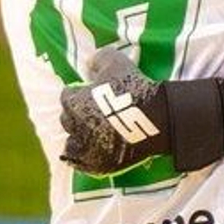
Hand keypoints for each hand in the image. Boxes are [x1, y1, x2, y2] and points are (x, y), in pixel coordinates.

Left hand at [59, 45, 171, 174]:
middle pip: (67, 119)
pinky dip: (83, 159)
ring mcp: (88, 148)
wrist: (156, 119)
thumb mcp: (116, 62)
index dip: (78, 93)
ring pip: (72, 143)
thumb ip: (99, 59)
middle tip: (91, 112)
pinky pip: (82, 164)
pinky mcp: (100, 164)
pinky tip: (91, 153)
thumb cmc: (134, 89)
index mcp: (75, 102)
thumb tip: (90, 63)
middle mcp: (76, 126)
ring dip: (78, 137)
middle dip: (76, 114)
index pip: (67, 96)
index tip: (89, 93)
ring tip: (91, 134)